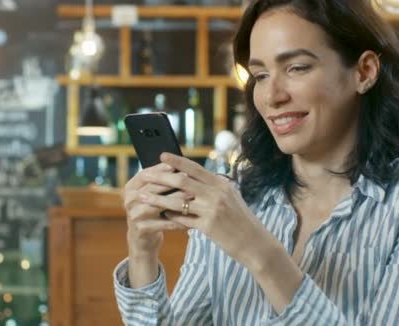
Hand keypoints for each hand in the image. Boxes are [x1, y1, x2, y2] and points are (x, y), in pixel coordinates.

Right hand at [122, 162, 188, 258]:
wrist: (142, 238)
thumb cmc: (152, 210)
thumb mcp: (152, 194)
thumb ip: (160, 180)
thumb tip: (178, 164)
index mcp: (130, 187)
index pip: (145, 174)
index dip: (161, 169)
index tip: (178, 166)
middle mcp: (129, 200)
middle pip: (152, 188)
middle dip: (172, 183)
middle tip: (190, 180)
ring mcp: (134, 215)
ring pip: (157, 205)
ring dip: (176, 201)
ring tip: (191, 198)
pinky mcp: (141, 229)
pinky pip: (163, 224)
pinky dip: (178, 221)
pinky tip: (191, 219)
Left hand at [137, 153, 271, 267]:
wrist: (255, 242)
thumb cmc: (241, 219)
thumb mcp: (231, 197)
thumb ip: (213, 187)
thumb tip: (193, 177)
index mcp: (221, 184)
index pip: (194, 168)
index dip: (176, 161)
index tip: (161, 155)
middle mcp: (216, 194)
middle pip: (182, 181)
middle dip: (160, 177)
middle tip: (144, 175)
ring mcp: (212, 210)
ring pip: (177, 202)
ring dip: (157, 199)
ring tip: (142, 197)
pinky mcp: (208, 226)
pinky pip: (183, 220)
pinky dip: (170, 217)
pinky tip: (161, 216)